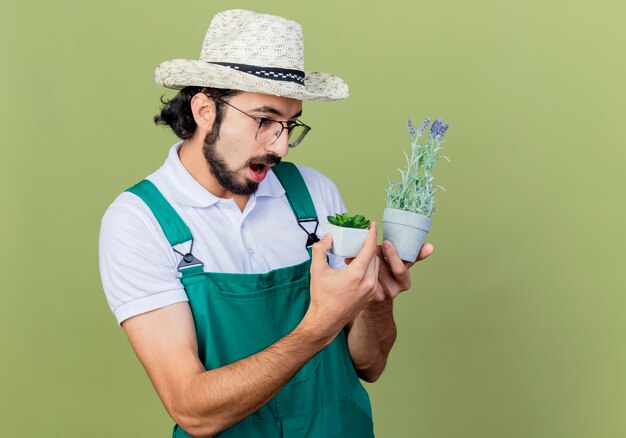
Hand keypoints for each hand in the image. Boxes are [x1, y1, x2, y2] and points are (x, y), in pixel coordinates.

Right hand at [304, 222, 383, 338]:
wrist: (325, 321)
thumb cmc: (321, 297)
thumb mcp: (317, 270)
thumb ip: (321, 250)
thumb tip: (327, 238)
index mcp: (357, 274)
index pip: (369, 249)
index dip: (371, 234)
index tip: (372, 224)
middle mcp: (368, 282)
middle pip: (374, 256)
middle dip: (369, 245)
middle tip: (361, 236)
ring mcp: (370, 290)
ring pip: (375, 266)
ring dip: (369, 257)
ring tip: (359, 251)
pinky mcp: (370, 296)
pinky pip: (374, 276)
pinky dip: (369, 267)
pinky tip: (358, 266)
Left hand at [346, 241, 433, 301]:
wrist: (373, 296)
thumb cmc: (387, 273)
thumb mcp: (401, 264)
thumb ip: (413, 255)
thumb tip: (431, 247)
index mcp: (405, 281)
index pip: (401, 267)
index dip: (393, 256)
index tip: (386, 243)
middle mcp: (395, 290)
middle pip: (382, 267)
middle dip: (376, 253)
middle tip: (369, 242)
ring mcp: (382, 294)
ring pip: (371, 269)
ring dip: (366, 258)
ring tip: (359, 249)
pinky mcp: (369, 296)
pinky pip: (361, 276)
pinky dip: (355, 267)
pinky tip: (349, 260)